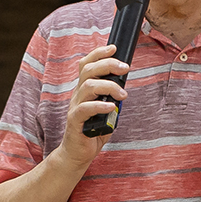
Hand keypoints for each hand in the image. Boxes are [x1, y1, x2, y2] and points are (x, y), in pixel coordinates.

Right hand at [54, 43, 129, 170]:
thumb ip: (112, 98)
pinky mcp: (75, 121)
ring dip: (109, 86)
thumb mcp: (105, 110)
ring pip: (88, 86)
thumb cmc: (92, 131)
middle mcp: (78, 95)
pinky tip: (111, 107)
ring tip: (122, 95)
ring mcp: (75, 107)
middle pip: (88, 70)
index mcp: (84, 90)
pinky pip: (85, 108)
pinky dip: (100, 105)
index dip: (98, 53)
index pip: (87, 64)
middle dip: (108, 65)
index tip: (113, 48)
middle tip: (125, 68)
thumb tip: (123, 88)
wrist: (77, 154)